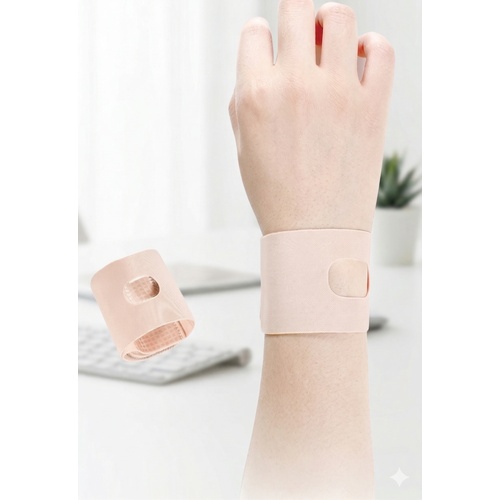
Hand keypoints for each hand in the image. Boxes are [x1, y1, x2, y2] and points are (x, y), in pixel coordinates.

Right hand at [229, 0, 394, 234]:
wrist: (314, 232)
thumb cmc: (276, 193)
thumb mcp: (243, 146)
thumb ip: (245, 97)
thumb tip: (261, 60)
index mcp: (256, 95)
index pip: (255, 31)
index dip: (261, 39)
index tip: (271, 53)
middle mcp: (296, 86)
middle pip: (296, 8)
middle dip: (295, 19)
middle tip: (302, 39)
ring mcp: (338, 94)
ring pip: (339, 16)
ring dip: (330, 22)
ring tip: (330, 43)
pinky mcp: (372, 107)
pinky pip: (380, 50)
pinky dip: (371, 45)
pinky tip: (359, 59)